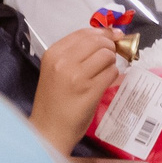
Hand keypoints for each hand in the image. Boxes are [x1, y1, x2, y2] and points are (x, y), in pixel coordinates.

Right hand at [32, 28, 122, 152]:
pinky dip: (113, 75)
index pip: (84, 33)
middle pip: (98, 41)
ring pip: (107, 55)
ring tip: (104, 72)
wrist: (48, 130)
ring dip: (111, 62)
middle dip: (109, 46)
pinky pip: (111, 72)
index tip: (113, 35)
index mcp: (53, 53)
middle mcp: (63, 61)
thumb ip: (75, 54)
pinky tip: (105, 82)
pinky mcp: (90, 90)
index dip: (102, 32)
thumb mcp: (55, 70)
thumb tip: (105, 37)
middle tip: (112, 55)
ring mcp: (77, 76)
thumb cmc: (53, 101)